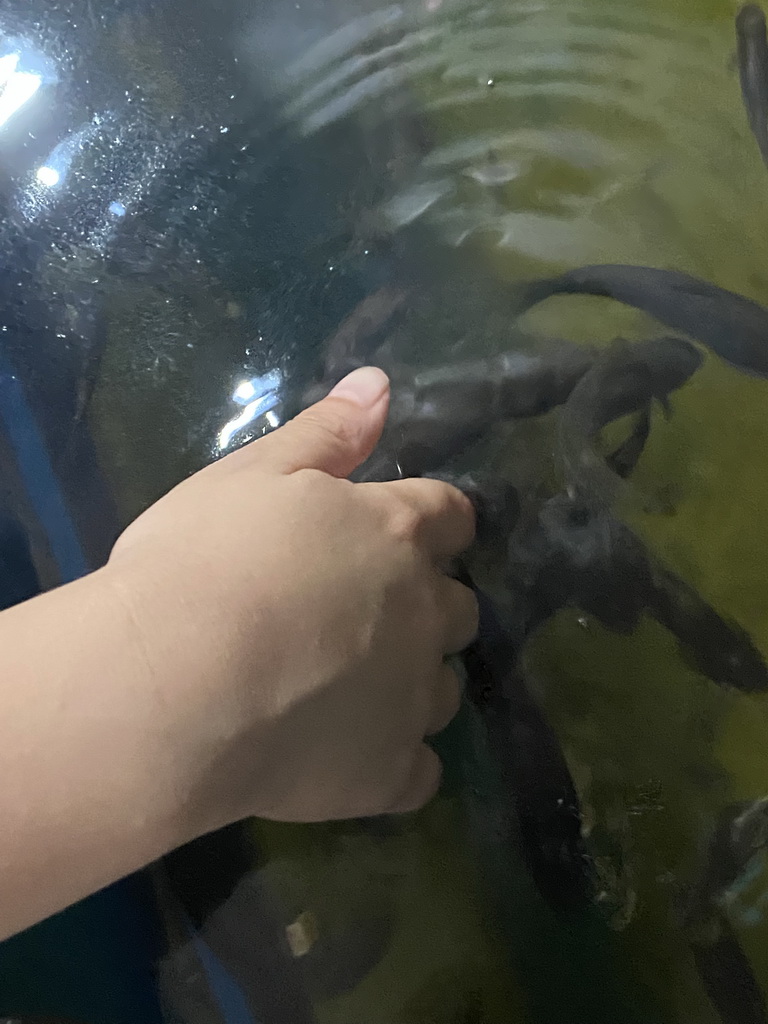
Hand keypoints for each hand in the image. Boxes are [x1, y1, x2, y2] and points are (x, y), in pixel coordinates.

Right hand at [107, 367, 477, 838]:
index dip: (434, 523)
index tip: (407, 533)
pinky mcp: (387, 773)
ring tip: (360, 688)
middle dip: (428, 605)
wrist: (171, 684)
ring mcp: (412, 699)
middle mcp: (424, 612)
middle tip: (369, 613)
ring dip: (418, 680)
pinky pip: (419, 774)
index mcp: (398, 533)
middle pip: (460, 606)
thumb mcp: (254, 474)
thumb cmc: (202, 561)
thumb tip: (380, 385)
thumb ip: (327, 432)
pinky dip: (397, 763)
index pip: (452, 516)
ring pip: (447, 688)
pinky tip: (358, 758)